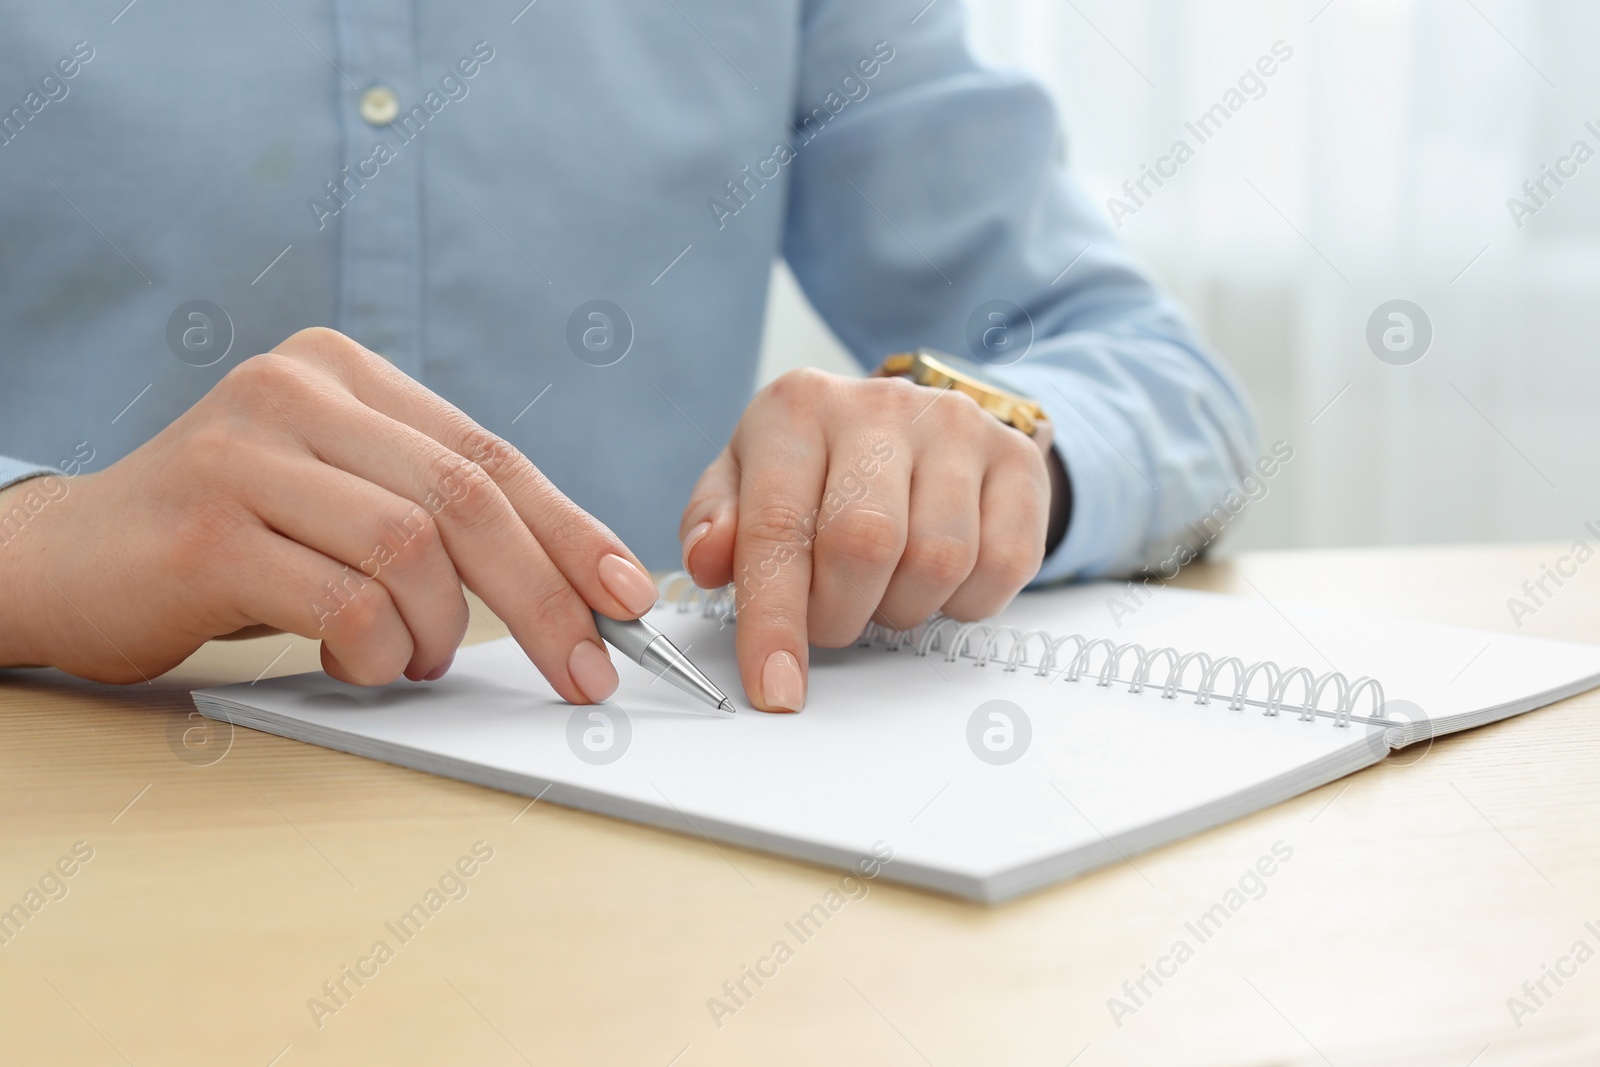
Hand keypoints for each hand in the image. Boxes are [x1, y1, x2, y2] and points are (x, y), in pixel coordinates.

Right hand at [0, 328, 659, 701]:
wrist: (69, 560)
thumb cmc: (229, 539)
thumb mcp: (336, 496)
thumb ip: (430, 510)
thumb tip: (571, 581)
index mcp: (343, 372)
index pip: (491, 454)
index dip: (572, 531)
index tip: (627, 596)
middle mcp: (296, 392)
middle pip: (467, 498)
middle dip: (545, 596)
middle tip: (585, 670)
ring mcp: (244, 452)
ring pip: (413, 549)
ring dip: (441, 630)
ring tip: (420, 659)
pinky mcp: (205, 529)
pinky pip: (343, 600)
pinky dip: (378, 650)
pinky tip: (366, 663)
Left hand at [679, 369, 1056, 711]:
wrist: (916, 421)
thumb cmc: (820, 467)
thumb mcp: (750, 480)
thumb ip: (717, 523)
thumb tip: (708, 559)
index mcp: (798, 408)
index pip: (777, 525)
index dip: (774, 618)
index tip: (775, 687)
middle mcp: (880, 405)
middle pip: (863, 544)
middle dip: (840, 614)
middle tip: (830, 619)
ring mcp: (958, 429)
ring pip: (938, 561)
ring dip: (901, 608)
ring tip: (880, 588)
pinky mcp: (1018, 463)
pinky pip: (1003, 567)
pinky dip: (964, 601)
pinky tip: (934, 579)